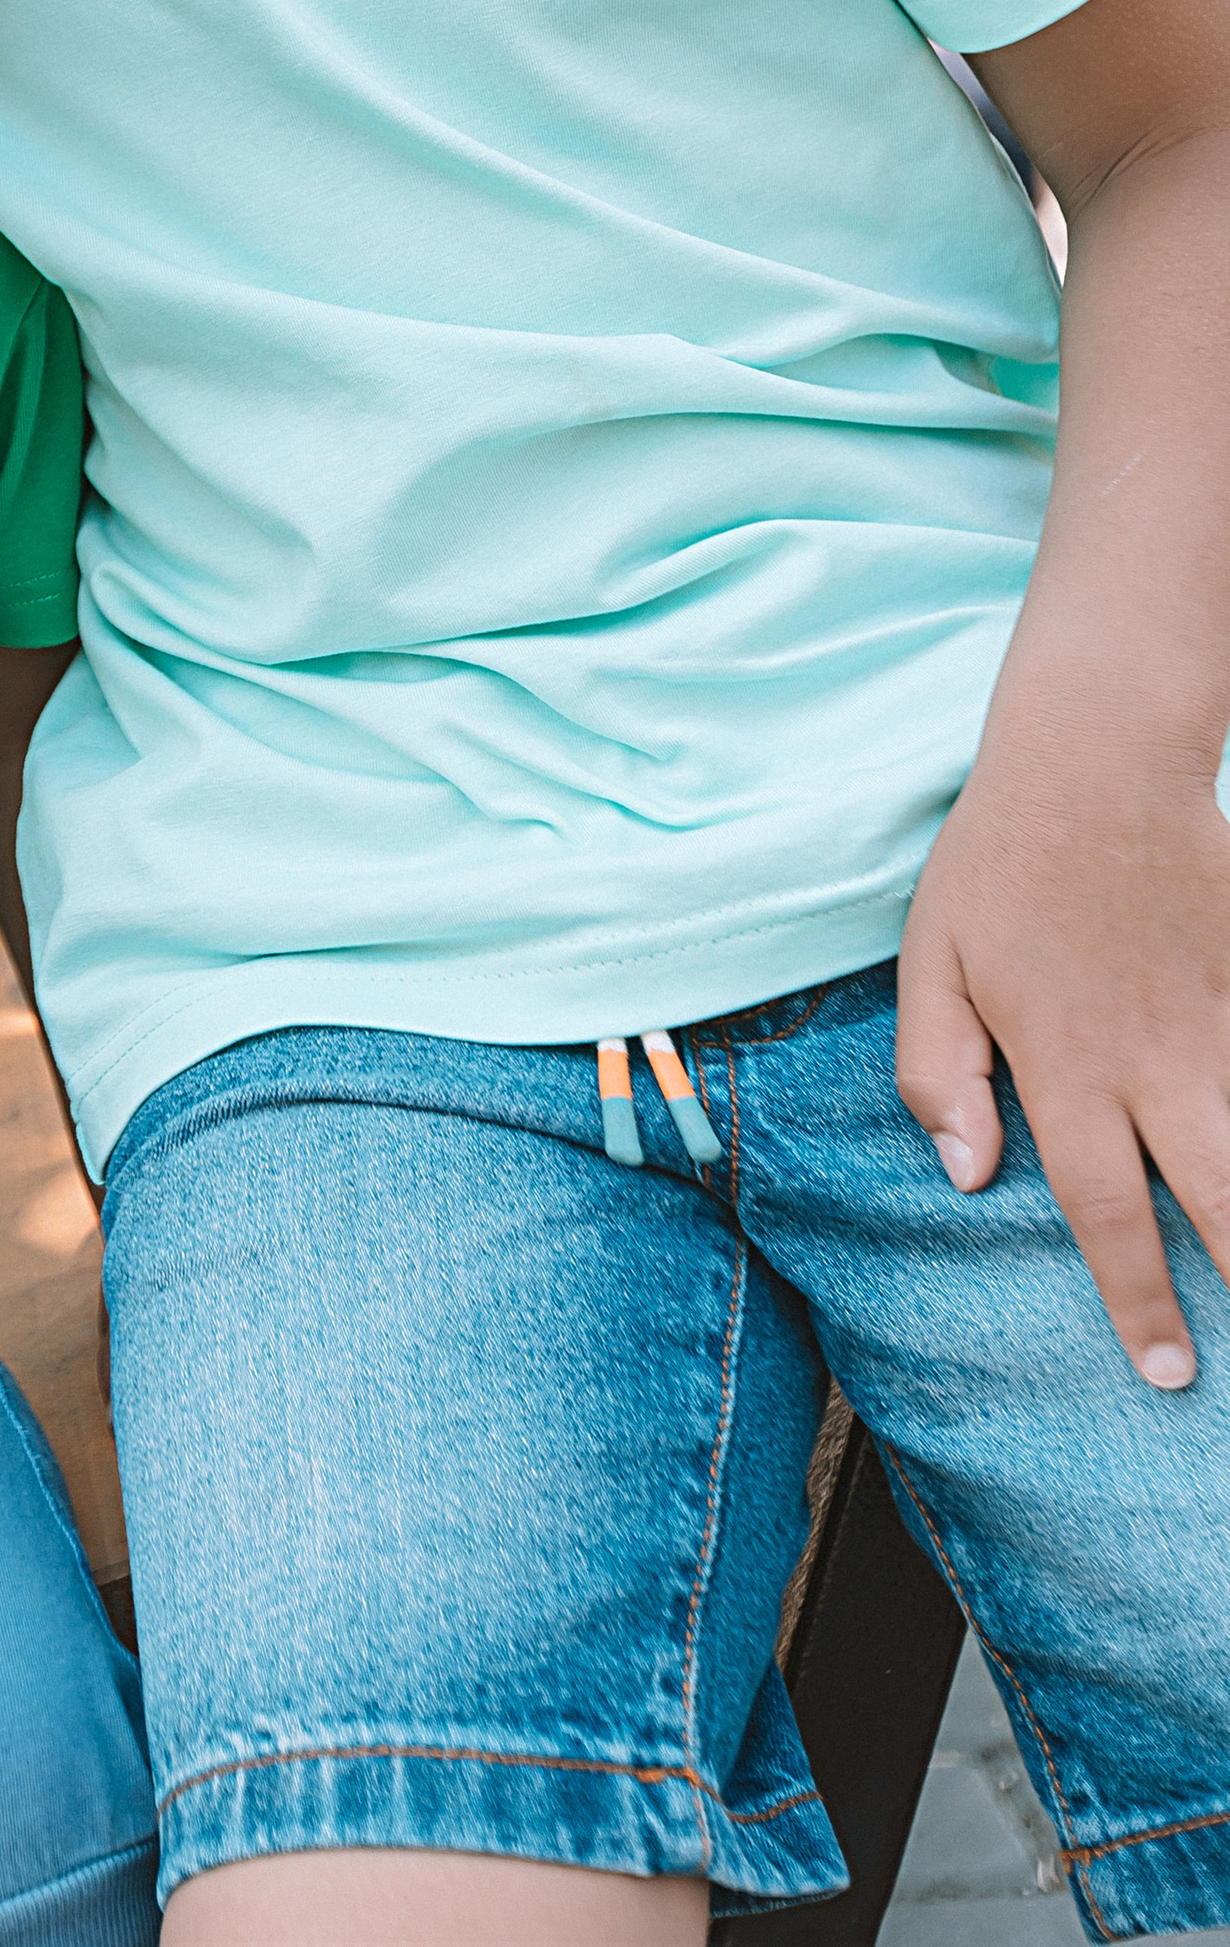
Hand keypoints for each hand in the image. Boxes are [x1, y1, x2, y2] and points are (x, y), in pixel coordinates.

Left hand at [897, 737, 1229, 1387]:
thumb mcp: (931, 959)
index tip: (1172, 1374)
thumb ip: (938, 1071)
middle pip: (1220, 1196)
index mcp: (1067, 1065)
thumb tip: (965, 1175)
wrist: (1098, 758)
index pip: (1105, 1208)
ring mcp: (1219, 1021)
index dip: (1141, 1299)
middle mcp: (1155, 1059)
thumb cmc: (1000, 862)